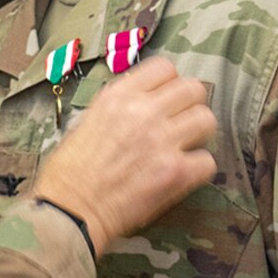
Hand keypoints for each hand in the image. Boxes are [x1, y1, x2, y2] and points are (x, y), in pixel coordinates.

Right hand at [32, 57, 215, 255]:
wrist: (69, 209)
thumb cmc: (69, 171)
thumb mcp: (87, 121)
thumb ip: (119, 108)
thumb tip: (142, 105)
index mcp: (119, 96)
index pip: (165, 68)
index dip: (169, 83)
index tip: (165, 97)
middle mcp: (144, 112)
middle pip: (193, 89)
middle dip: (190, 105)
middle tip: (180, 122)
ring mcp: (162, 141)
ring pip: (206, 119)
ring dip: (199, 133)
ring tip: (185, 146)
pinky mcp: (175, 172)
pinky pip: (208, 160)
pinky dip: (198, 168)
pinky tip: (183, 173)